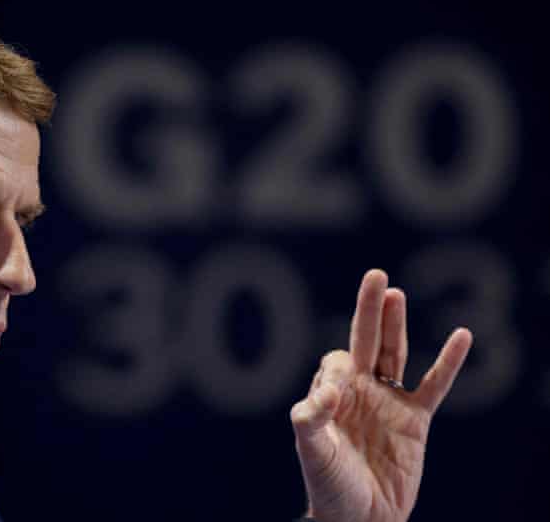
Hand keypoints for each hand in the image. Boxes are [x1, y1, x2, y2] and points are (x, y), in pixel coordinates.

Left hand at [290, 269, 471, 521]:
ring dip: (396, 325)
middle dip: (369, 310)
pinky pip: (434, 385)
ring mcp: (388, 402)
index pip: (336, 363)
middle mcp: (360, 391)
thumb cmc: (330, 485)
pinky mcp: (415, 420)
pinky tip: (461, 334)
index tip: (336, 399)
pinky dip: (448, 361)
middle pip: (366, 341)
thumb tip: (323, 393)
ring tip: (395, 293)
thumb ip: (310, 420)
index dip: (337, 373)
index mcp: (332, 395)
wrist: (361, 518)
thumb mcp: (312, 451)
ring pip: (394, 354)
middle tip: (375, 275)